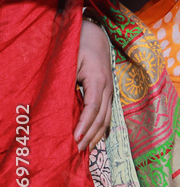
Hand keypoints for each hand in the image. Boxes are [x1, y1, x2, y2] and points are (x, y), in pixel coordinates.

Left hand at [76, 20, 112, 152]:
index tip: (74, 138)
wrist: (95, 35)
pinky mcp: (108, 93)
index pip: (93, 107)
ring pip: (107, 118)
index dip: (84, 124)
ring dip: (96, 135)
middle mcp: (108, 87)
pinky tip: (93, 138)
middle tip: (77, 151)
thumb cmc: (80, 45)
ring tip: (84, 149)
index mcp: (98, 78)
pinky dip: (101, 128)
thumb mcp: (70, 61)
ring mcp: (110, 90)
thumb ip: (68, 81)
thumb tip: (62, 106)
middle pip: (102, 117)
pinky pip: (107, 114)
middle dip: (90, 135)